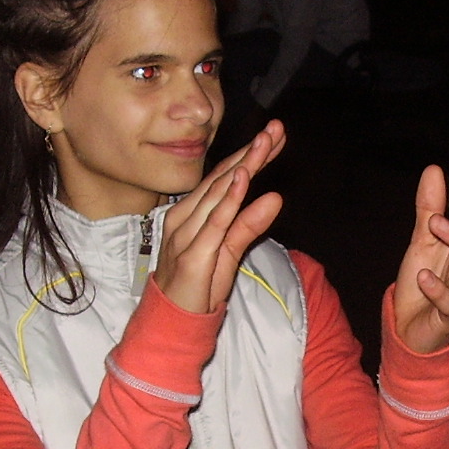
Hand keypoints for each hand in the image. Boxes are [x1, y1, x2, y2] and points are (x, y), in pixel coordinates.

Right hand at [153, 120, 284, 313]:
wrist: (173, 319)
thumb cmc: (199, 284)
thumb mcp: (230, 250)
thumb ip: (249, 224)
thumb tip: (275, 197)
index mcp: (192, 212)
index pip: (225, 177)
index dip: (250, 155)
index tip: (275, 136)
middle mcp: (186, 216)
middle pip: (222, 178)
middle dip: (251, 152)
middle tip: (275, 128)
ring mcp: (186, 233)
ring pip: (218, 193)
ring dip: (244, 166)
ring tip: (265, 144)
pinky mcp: (192, 254)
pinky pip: (214, 223)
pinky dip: (229, 200)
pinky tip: (242, 179)